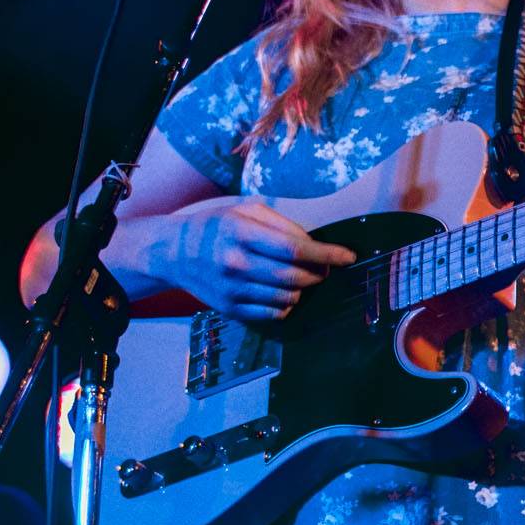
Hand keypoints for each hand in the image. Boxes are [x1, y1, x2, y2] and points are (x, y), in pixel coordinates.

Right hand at [161, 201, 356, 320]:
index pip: (294, 248)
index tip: (349, 257)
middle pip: (294, 276)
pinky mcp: (230, 308)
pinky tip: (284, 292)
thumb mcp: (247, 211)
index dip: (327, 254)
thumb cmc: (218, 227)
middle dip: (318, 273)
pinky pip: (274, 313)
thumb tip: (316, 245)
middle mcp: (235, 262)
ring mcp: (232, 289)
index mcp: (241, 232)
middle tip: (324, 268)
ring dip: (303, 289)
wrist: (176, 252)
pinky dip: (288, 305)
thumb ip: (283, 225)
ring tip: (300, 277)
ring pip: (288, 297)